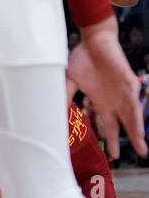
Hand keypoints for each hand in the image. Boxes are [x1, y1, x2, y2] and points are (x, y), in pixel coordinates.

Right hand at [66, 17, 146, 158]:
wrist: (94, 40)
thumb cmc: (82, 57)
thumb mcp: (69, 79)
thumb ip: (65, 95)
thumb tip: (57, 111)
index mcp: (99, 100)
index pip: (103, 123)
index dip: (103, 137)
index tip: (103, 151)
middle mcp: (112, 101)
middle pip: (118, 125)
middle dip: (118, 142)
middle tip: (117, 158)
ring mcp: (122, 95)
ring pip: (131, 119)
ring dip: (135, 135)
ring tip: (141, 150)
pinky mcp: (129, 86)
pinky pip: (135, 107)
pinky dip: (137, 120)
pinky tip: (139, 133)